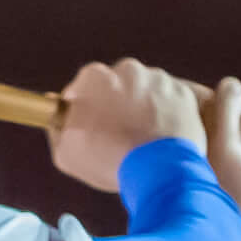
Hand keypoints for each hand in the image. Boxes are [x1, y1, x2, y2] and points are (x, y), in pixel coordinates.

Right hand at [51, 59, 209, 192]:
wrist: (159, 170)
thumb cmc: (110, 160)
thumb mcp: (67, 153)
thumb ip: (58, 129)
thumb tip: (58, 118)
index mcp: (93, 78)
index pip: (83, 89)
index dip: (86, 110)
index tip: (91, 127)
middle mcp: (127, 70)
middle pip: (117, 87)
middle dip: (117, 107)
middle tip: (119, 137)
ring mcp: (158, 79)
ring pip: (146, 93)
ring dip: (143, 110)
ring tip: (144, 141)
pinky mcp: (183, 94)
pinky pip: (171, 103)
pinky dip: (167, 118)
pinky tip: (162, 139)